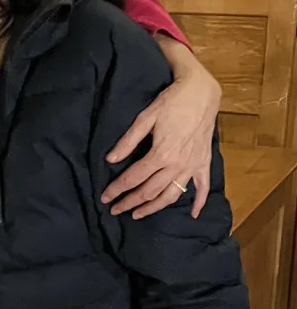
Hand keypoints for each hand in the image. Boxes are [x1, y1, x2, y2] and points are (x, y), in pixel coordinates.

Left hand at [100, 34, 219, 219]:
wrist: (201, 94)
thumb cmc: (170, 103)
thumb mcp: (144, 118)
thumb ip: (127, 141)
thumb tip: (110, 159)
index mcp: (161, 154)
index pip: (134, 178)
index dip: (117, 189)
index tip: (105, 198)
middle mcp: (177, 165)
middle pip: (150, 191)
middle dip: (130, 202)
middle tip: (116, 210)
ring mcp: (193, 166)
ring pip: (172, 195)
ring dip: (154, 207)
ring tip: (138, 214)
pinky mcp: (204, 163)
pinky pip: (202, 188)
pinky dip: (198, 203)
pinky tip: (192, 214)